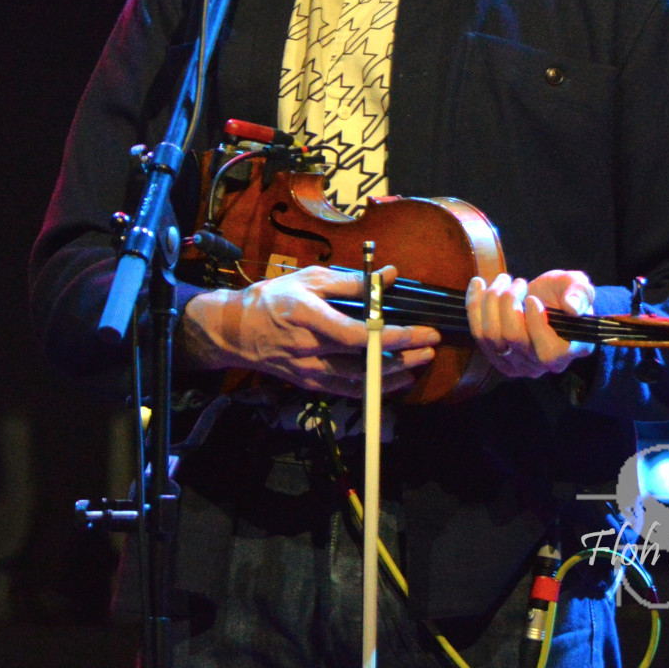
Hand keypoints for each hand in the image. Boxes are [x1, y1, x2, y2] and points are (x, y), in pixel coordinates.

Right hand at [181, 265, 441, 399]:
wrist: (237, 331)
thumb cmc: (273, 298)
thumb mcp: (309, 279)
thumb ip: (352, 281)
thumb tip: (389, 276)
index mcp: (309, 316)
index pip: (360, 334)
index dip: (395, 337)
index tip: (422, 332)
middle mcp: (310, 348)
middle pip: (367, 360)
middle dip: (405, 356)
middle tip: (431, 347)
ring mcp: (310, 371)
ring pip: (362, 381)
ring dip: (395, 374)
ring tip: (420, 362)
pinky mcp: (310, 384)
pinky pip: (350, 390)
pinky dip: (376, 387)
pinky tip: (396, 378)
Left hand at [466, 269, 596, 378]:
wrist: (545, 301)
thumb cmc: (564, 295)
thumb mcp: (579, 287)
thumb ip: (580, 294)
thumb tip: (572, 306)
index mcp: (568, 351)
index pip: (547, 350)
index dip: (535, 322)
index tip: (532, 297)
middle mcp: (541, 365)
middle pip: (513, 338)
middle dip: (509, 302)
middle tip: (517, 281)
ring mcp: (516, 364)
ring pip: (491, 335)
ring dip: (491, 300)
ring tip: (503, 280)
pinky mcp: (496, 357)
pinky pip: (477, 333)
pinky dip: (474, 305)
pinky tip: (478, 284)